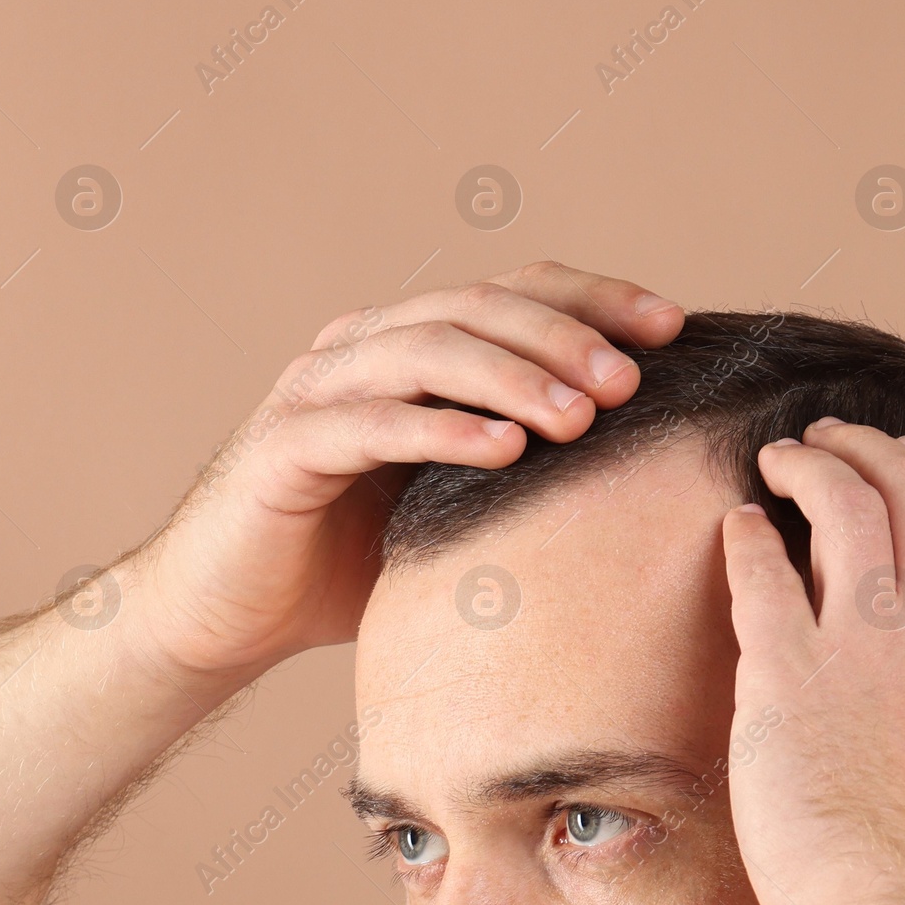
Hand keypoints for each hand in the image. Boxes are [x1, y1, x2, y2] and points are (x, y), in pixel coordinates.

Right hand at [130, 260, 682, 679]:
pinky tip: (502, 450)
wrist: (230, 612)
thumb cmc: (357, 556)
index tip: (674, 327)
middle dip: (564, 336)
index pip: (516, 291)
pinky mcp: (283, 446)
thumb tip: (651, 456)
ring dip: (511, 376)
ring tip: (579, 418)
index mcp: (412, 343)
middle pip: (477, 305)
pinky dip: (439, 429)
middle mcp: (364, 346)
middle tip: (631, 383)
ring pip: (427, 349)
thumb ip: (525, 457)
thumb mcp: (461, 496)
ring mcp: (318, 388)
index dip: (597, 298)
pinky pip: (369, 423)